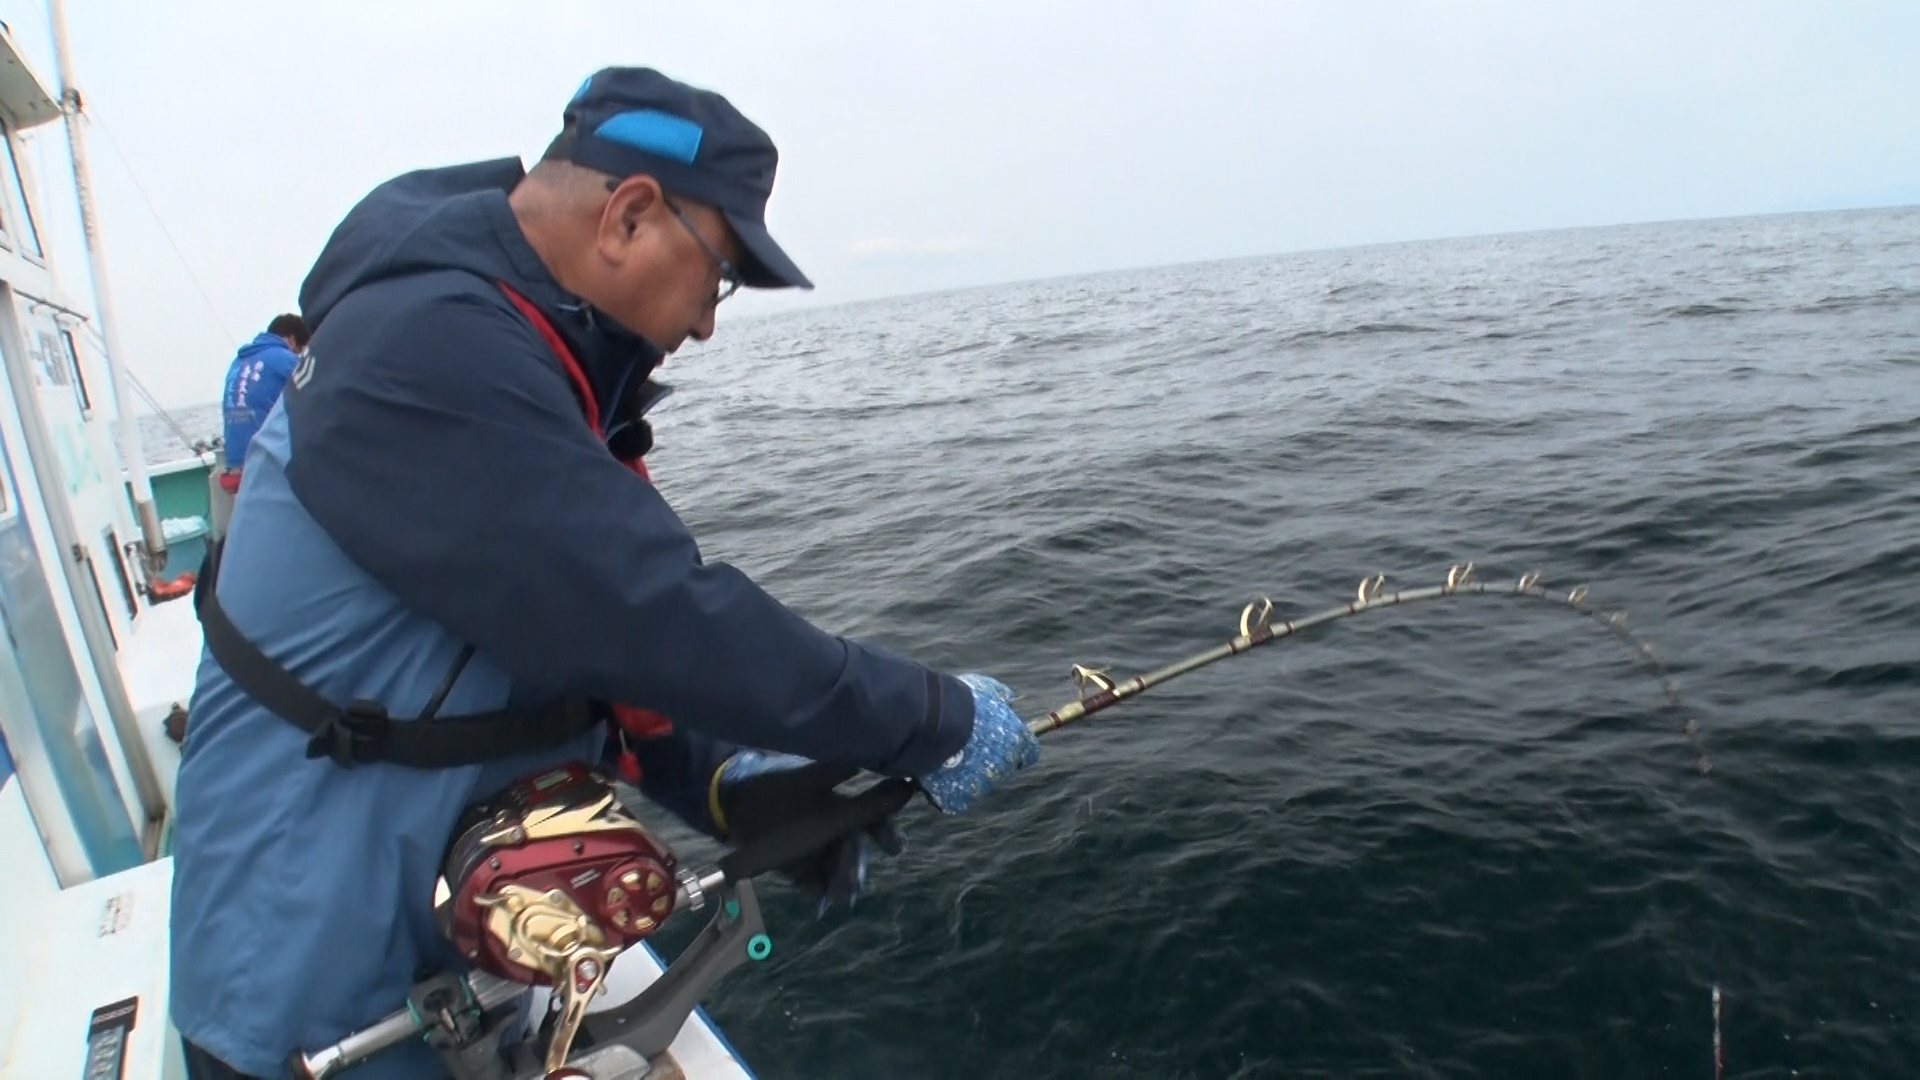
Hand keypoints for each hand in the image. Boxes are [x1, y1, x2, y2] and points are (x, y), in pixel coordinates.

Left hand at [714, 751, 904, 915]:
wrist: (736, 806)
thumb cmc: (780, 792)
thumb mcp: (823, 791)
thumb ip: (866, 800)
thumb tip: (907, 786)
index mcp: (841, 805)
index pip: (873, 820)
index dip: (886, 833)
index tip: (896, 848)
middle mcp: (832, 829)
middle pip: (855, 851)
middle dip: (859, 866)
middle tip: (857, 880)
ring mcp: (816, 850)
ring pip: (838, 871)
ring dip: (843, 883)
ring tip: (843, 895)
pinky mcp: (798, 870)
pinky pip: (816, 885)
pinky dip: (820, 895)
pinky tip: (822, 904)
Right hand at [917, 673, 1040, 814]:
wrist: (931, 721)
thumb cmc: (961, 702)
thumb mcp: (986, 688)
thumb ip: (1001, 695)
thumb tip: (1009, 698)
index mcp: (1018, 741)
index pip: (1029, 752)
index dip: (1018, 746)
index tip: (1004, 738)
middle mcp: (1004, 766)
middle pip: (1003, 768)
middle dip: (989, 758)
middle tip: (968, 744)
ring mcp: (982, 786)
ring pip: (979, 782)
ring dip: (968, 771)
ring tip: (946, 753)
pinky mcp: (959, 799)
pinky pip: (956, 795)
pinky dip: (948, 785)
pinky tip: (936, 769)